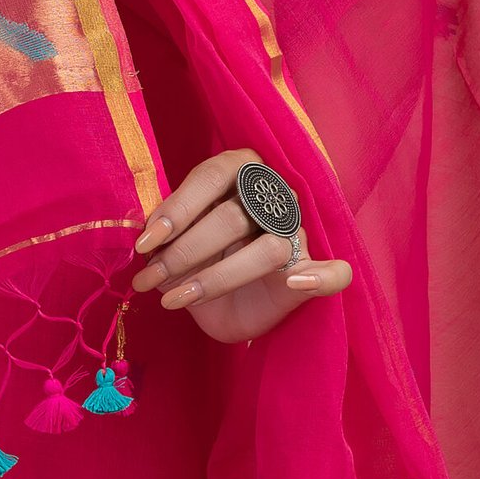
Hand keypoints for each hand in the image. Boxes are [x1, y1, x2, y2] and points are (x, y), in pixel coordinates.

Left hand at [129, 147, 351, 344]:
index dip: (177, 208)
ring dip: (217, 277)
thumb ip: (165, 228)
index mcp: (239, 171)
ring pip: (268, 248)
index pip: (211, 176)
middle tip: (148, 278)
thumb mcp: (174, 241)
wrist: (225, 307)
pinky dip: (322, 276)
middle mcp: (272, 196)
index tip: (145, 242)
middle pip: (232, 215)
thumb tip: (143, 233)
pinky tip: (296, 282)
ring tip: (175, 298)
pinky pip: (335, 273)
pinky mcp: (313, 271)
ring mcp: (296, 233)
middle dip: (184, 251)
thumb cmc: (198, 260)